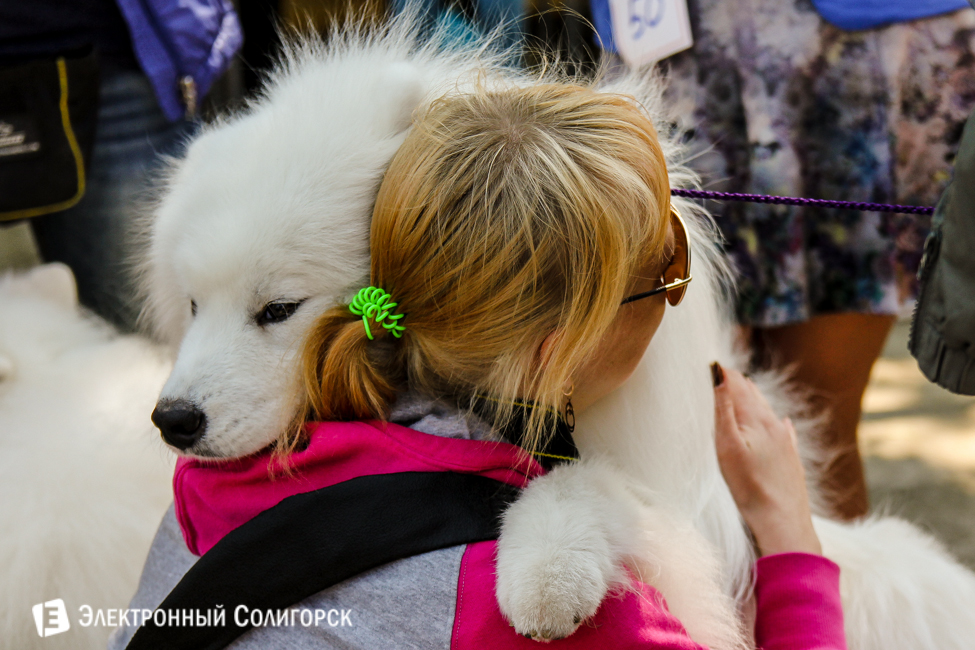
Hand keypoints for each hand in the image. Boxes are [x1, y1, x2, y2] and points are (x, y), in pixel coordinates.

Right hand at [711, 363, 821, 556]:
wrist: (783, 523)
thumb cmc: (750, 487)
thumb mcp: (727, 445)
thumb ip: (724, 408)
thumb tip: (719, 373)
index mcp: (757, 418)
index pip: (737, 384)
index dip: (722, 374)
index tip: (708, 366)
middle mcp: (775, 425)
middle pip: (753, 395)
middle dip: (736, 384)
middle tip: (720, 375)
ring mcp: (786, 442)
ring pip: (767, 412)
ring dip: (752, 400)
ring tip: (741, 390)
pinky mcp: (791, 459)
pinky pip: (783, 433)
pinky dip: (775, 423)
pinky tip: (783, 423)